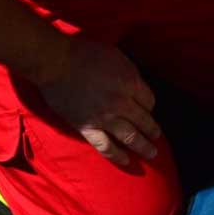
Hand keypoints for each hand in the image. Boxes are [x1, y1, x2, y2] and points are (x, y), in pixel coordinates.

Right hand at [36, 39, 159, 167]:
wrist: (56, 63)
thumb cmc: (84, 53)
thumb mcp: (116, 55)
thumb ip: (129, 72)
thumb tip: (136, 85)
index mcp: (130, 83)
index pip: (149, 101)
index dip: (150, 106)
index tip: (148, 110)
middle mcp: (122, 103)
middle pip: (144, 121)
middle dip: (153, 131)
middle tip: (157, 137)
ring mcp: (105, 118)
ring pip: (130, 137)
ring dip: (143, 147)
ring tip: (151, 154)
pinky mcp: (88, 128)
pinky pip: (106, 147)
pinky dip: (117, 156)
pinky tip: (126, 161)